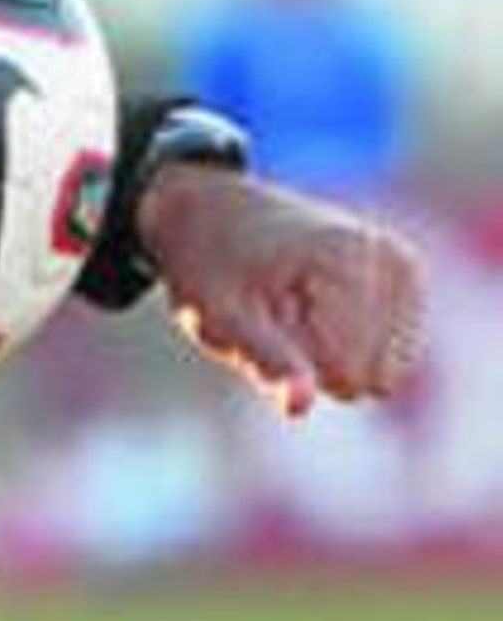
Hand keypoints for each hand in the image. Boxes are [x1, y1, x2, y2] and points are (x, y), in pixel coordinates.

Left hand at [137, 164, 428, 417]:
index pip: (348, 378)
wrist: (216, 212)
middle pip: (373, 379)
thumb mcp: (221, 317)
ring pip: (385, 374)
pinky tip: (320, 303)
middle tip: (279, 310)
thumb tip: (300, 408)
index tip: (267, 313)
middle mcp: (391, 257)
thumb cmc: (213, 265)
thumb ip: (267, 362)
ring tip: (296, 304)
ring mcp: (405, 266)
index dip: (299, 363)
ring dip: (334, 353)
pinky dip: (352, 343)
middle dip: (320, 359)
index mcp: (350, 258)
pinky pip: (393, 359)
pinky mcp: (407, 279)